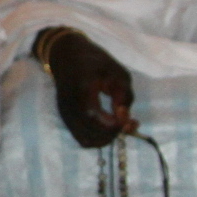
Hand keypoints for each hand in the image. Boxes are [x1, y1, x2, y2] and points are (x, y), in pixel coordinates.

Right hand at [40, 29, 134, 148]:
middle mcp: (71, 108)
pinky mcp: (66, 119)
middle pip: (94, 136)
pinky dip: (97, 138)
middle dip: (115, 134)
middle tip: (129, 123)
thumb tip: (125, 118)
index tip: (130, 119)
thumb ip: (125, 96)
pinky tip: (107, 127)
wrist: (66, 55)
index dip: (116, 127)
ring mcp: (66, 115)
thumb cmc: (95, 61)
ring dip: (106, 139)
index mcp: (83, 92)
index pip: (98, 122)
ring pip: (87, 141)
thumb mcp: (118, 72)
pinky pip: (82, 138)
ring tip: (120, 126)